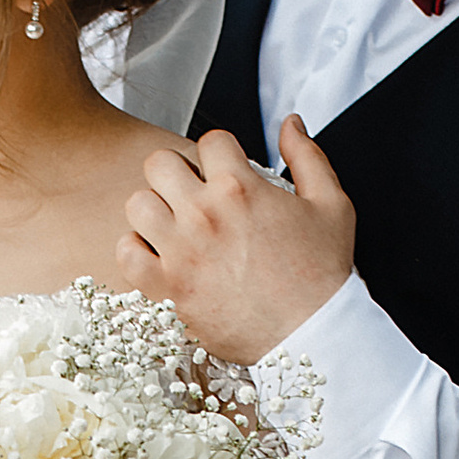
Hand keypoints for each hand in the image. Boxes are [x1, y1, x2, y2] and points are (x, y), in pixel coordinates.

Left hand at [118, 117, 354, 364]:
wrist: (312, 335)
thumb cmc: (323, 274)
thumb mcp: (332, 205)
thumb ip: (308, 156)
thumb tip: (290, 123)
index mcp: (240, 188)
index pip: (210, 140)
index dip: (221, 153)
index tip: (228, 173)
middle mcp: (203, 215)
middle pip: (159, 163)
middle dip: (179, 172)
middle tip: (194, 193)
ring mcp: (179, 252)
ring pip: (137, 204)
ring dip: (155, 209)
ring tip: (175, 224)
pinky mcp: (165, 289)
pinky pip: (126, 253)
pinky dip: (138, 251)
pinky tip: (161, 255)